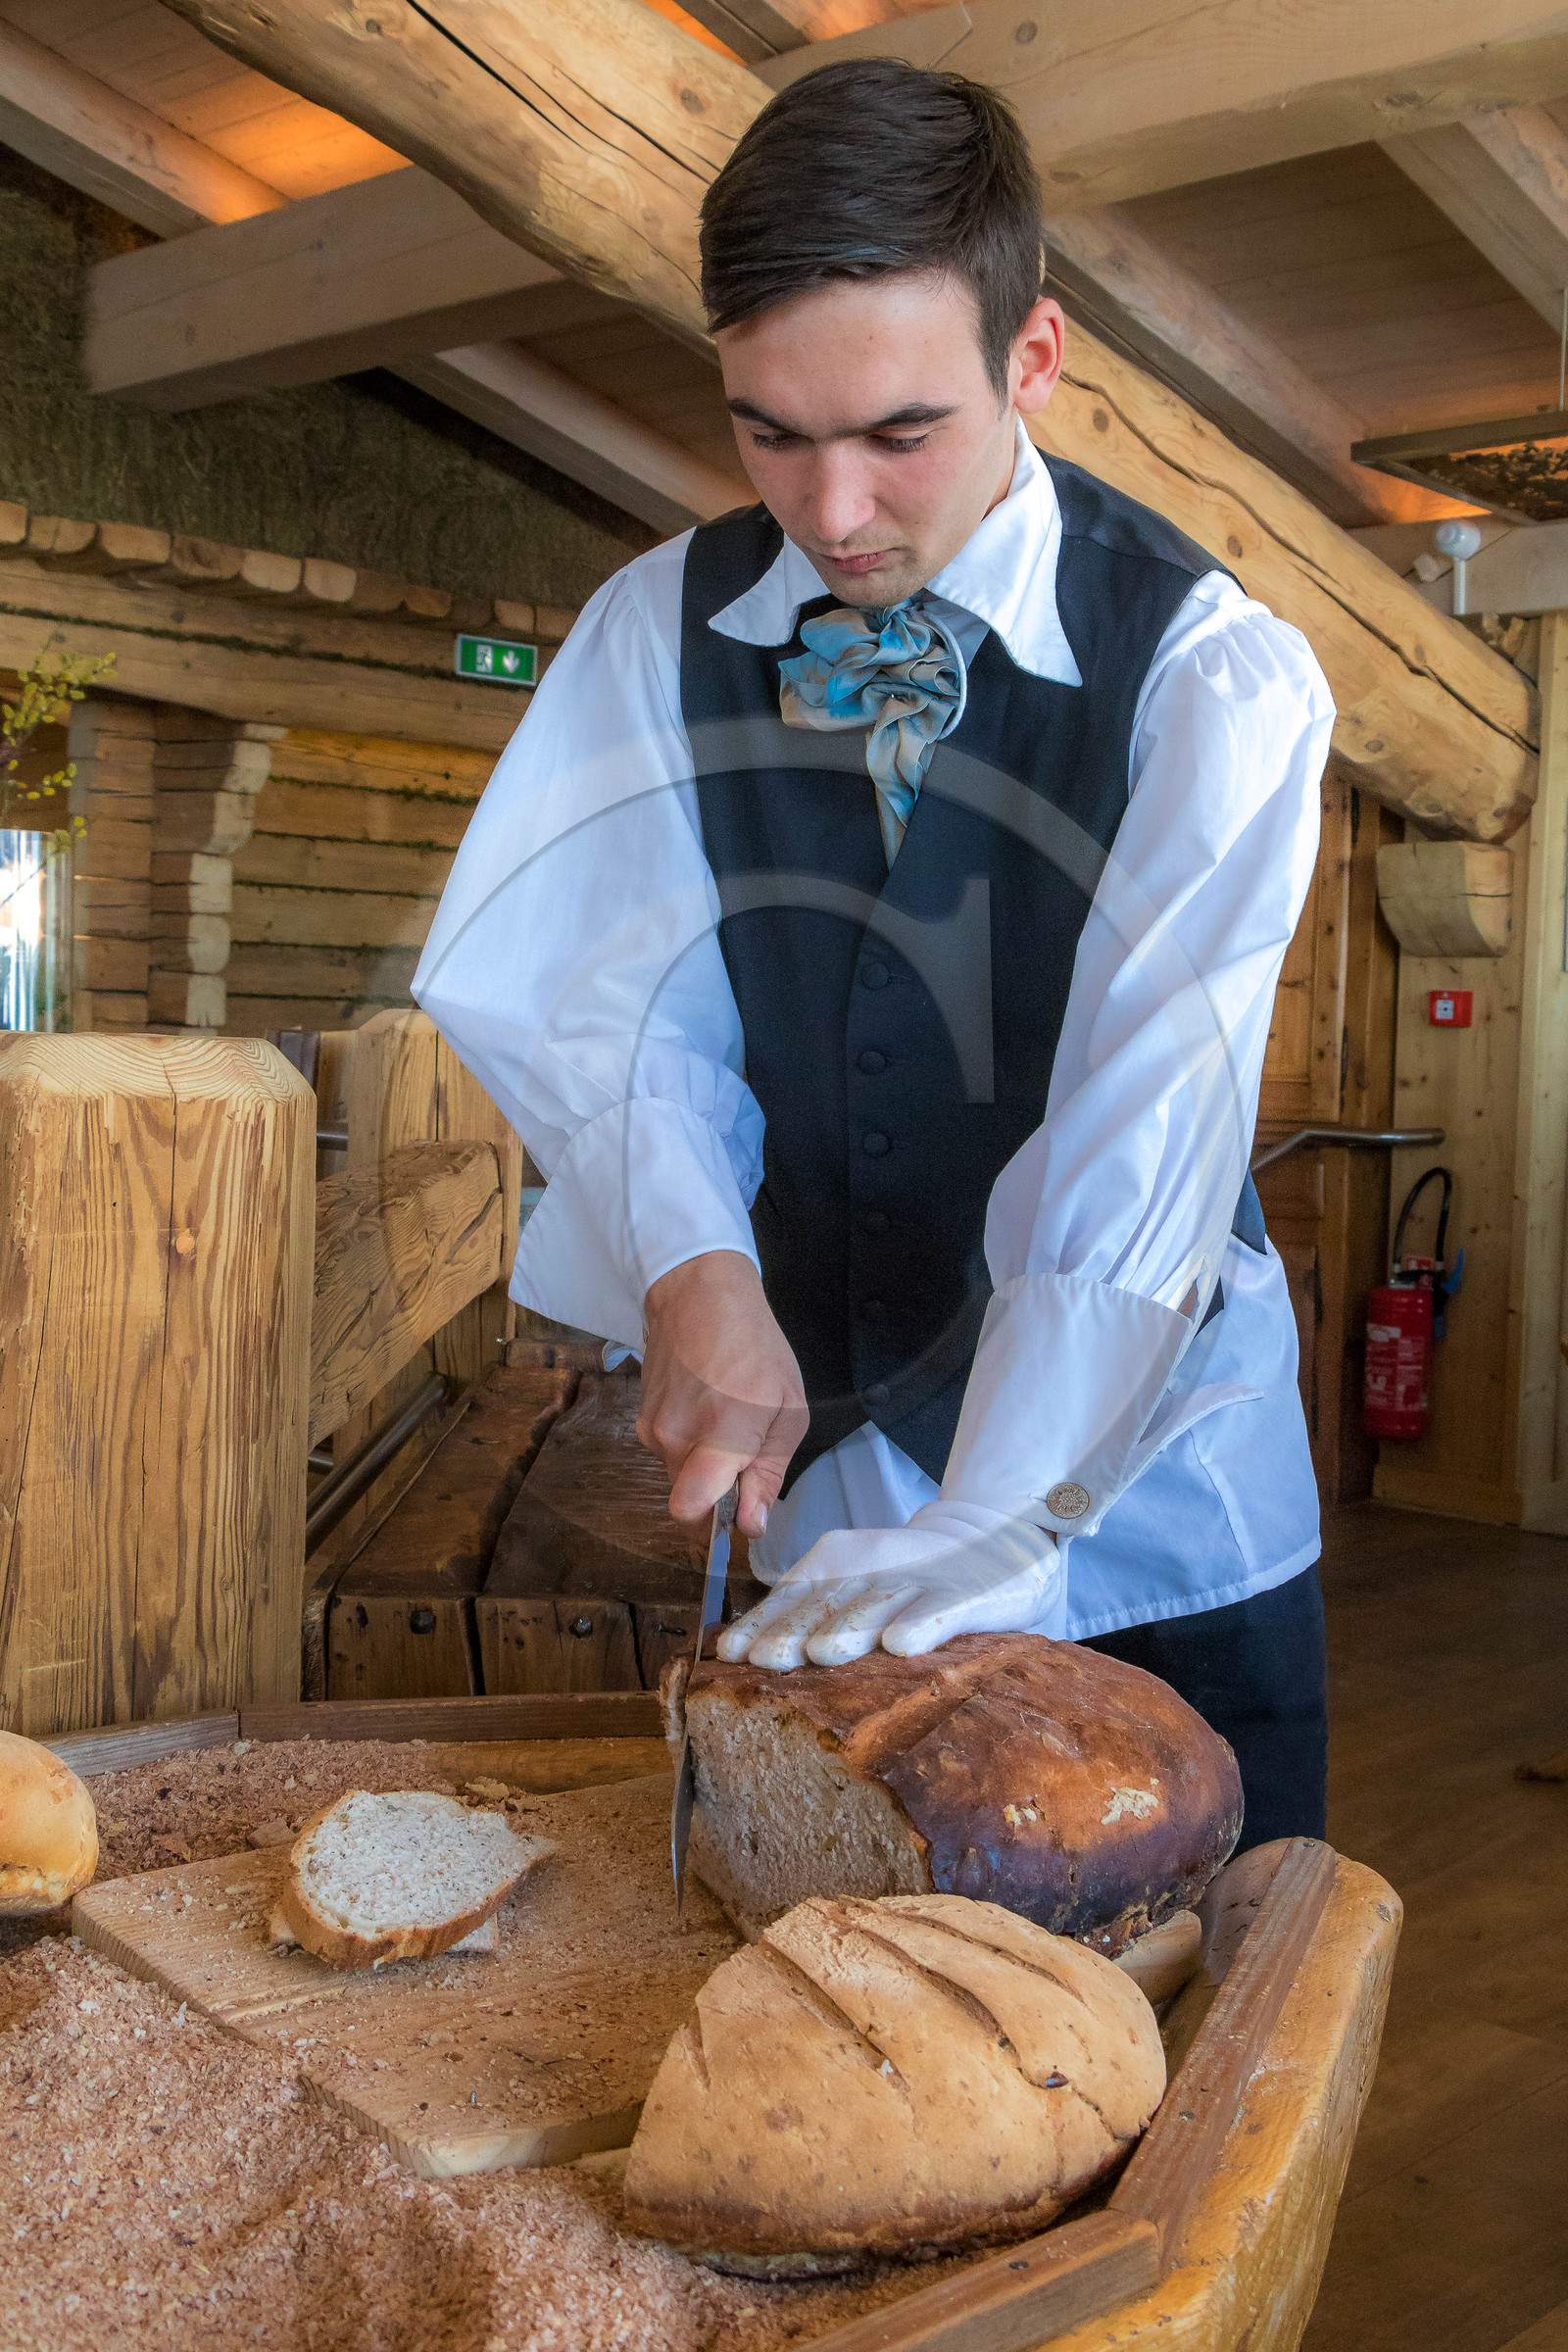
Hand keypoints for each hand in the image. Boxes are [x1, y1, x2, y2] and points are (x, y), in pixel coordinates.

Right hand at [638, 1250, 808, 1540]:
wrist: (699, 1293)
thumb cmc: (756, 1347)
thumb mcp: (789, 1411)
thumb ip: (769, 1473)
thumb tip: (751, 1525)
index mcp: (719, 1437)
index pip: (690, 1510)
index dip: (713, 1524)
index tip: (737, 1507)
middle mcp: (676, 1438)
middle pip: (688, 1497)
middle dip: (716, 1487)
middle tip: (744, 1446)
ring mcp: (651, 1426)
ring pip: (677, 1472)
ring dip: (702, 1460)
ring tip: (725, 1415)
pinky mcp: (640, 1415)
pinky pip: (666, 1447)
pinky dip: (687, 1438)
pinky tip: (704, 1403)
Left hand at [716, 1500, 1061, 1668]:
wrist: (987, 1543)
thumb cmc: (907, 1583)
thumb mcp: (855, 1590)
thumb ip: (810, 1617)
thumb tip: (742, 1654)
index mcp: (833, 1567)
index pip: (787, 1599)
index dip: (759, 1626)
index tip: (731, 1655)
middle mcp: (867, 1571)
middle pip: (824, 1606)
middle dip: (793, 1632)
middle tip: (767, 1659)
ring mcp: (915, 1582)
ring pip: (875, 1607)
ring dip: (849, 1628)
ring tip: (825, 1651)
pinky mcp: (960, 1595)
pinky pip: (936, 1612)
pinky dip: (919, 1625)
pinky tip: (901, 1645)